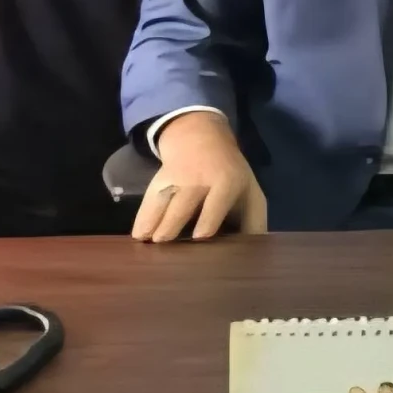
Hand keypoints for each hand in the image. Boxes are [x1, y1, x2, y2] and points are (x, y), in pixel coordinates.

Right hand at [132, 110, 267, 242]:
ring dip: (154, 222)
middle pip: (184, 204)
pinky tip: (138, 236)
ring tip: (148, 245)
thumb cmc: (230, 175)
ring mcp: (177, 177)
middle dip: (173, 225)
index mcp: (226, 181)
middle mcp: (200, 178)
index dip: (209, 217)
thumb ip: (254, 222)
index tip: (199, 236)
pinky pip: (149, 199)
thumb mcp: (249, 191)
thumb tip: (254, 255)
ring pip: (163, 200)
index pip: (217, 199)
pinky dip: (143, 217)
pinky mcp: (159, 179)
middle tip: (166, 250)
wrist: (202, 137)